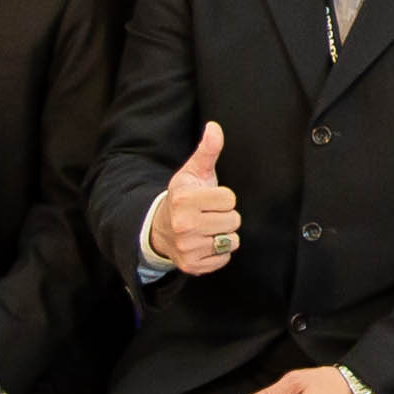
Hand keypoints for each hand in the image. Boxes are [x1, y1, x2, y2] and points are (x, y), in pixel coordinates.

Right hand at [148, 122, 240, 274]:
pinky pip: (224, 258)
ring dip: (223, 235)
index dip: (223, 198)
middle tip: (207, 215)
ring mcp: (187, 248)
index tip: (208, 199)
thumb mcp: (193, 172)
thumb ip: (207, 150)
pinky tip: (203, 243)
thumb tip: (214, 127)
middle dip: (224, 216)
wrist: (160, 229)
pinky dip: (218, 252)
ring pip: (231, 240)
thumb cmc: (183, 198)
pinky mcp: (192, 265)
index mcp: (184, 200)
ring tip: (206, 228)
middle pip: (233, 221)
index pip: (230, 200)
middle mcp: (184, 225)